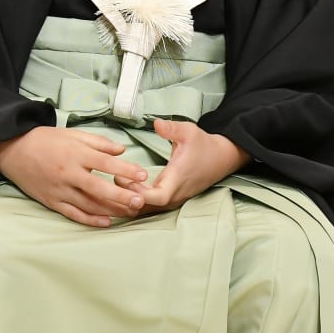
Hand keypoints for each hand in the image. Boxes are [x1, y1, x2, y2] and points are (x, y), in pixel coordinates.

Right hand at [0, 127, 149, 227]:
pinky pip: (73, 214)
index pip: (105, 163)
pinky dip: (90, 220)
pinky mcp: (51, 202)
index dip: (126, 169)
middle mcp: (68, 173)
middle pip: (98, 188)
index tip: (143, 175)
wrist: (12, 151)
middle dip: (121, 196)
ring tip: (130, 213)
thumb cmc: (45, 140)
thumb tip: (122, 149)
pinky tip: (106, 222)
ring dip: (110, 210)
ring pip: (88, 204)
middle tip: (140, 201)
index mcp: (75, 154)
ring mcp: (59, 190)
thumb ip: (99, 142)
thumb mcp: (73, 134)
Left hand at [124, 120, 249, 213]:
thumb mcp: (189, 131)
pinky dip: (135, 202)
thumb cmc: (203, 145)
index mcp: (177, 179)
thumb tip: (156, 123)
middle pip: (146, 207)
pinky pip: (150, 207)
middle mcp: (175, 194)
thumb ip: (172, 128)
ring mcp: (173, 199)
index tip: (125, 180)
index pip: (158, 197)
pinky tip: (123, 192)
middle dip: (127, 198)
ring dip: (129, 201)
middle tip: (112, 179)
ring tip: (113, 186)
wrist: (221, 158)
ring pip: (146, 210)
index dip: (139, 193)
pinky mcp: (171, 200)